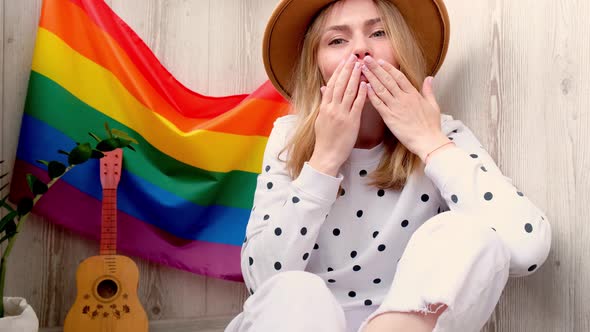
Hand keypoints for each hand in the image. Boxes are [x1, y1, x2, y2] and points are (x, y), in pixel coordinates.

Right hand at [309, 54, 367, 175]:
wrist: (327, 155)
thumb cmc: (325, 139)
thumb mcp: (321, 119)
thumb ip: (324, 103)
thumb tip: (323, 90)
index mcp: (324, 107)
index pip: (331, 84)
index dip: (338, 71)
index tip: (344, 61)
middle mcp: (332, 108)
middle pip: (340, 84)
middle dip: (347, 69)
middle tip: (353, 57)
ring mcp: (341, 114)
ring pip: (348, 91)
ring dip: (355, 77)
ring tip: (360, 65)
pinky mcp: (351, 122)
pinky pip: (357, 104)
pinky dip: (361, 93)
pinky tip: (365, 84)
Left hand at [360, 56, 449, 161]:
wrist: (428, 141)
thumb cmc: (431, 126)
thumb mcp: (433, 105)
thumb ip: (429, 90)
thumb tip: (429, 78)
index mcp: (413, 94)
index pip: (399, 77)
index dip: (388, 68)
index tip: (380, 61)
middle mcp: (403, 98)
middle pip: (387, 79)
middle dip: (376, 68)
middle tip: (366, 59)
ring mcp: (396, 107)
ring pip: (381, 89)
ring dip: (371, 78)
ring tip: (362, 69)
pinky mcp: (390, 118)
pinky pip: (378, 104)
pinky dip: (371, 95)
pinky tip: (364, 87)